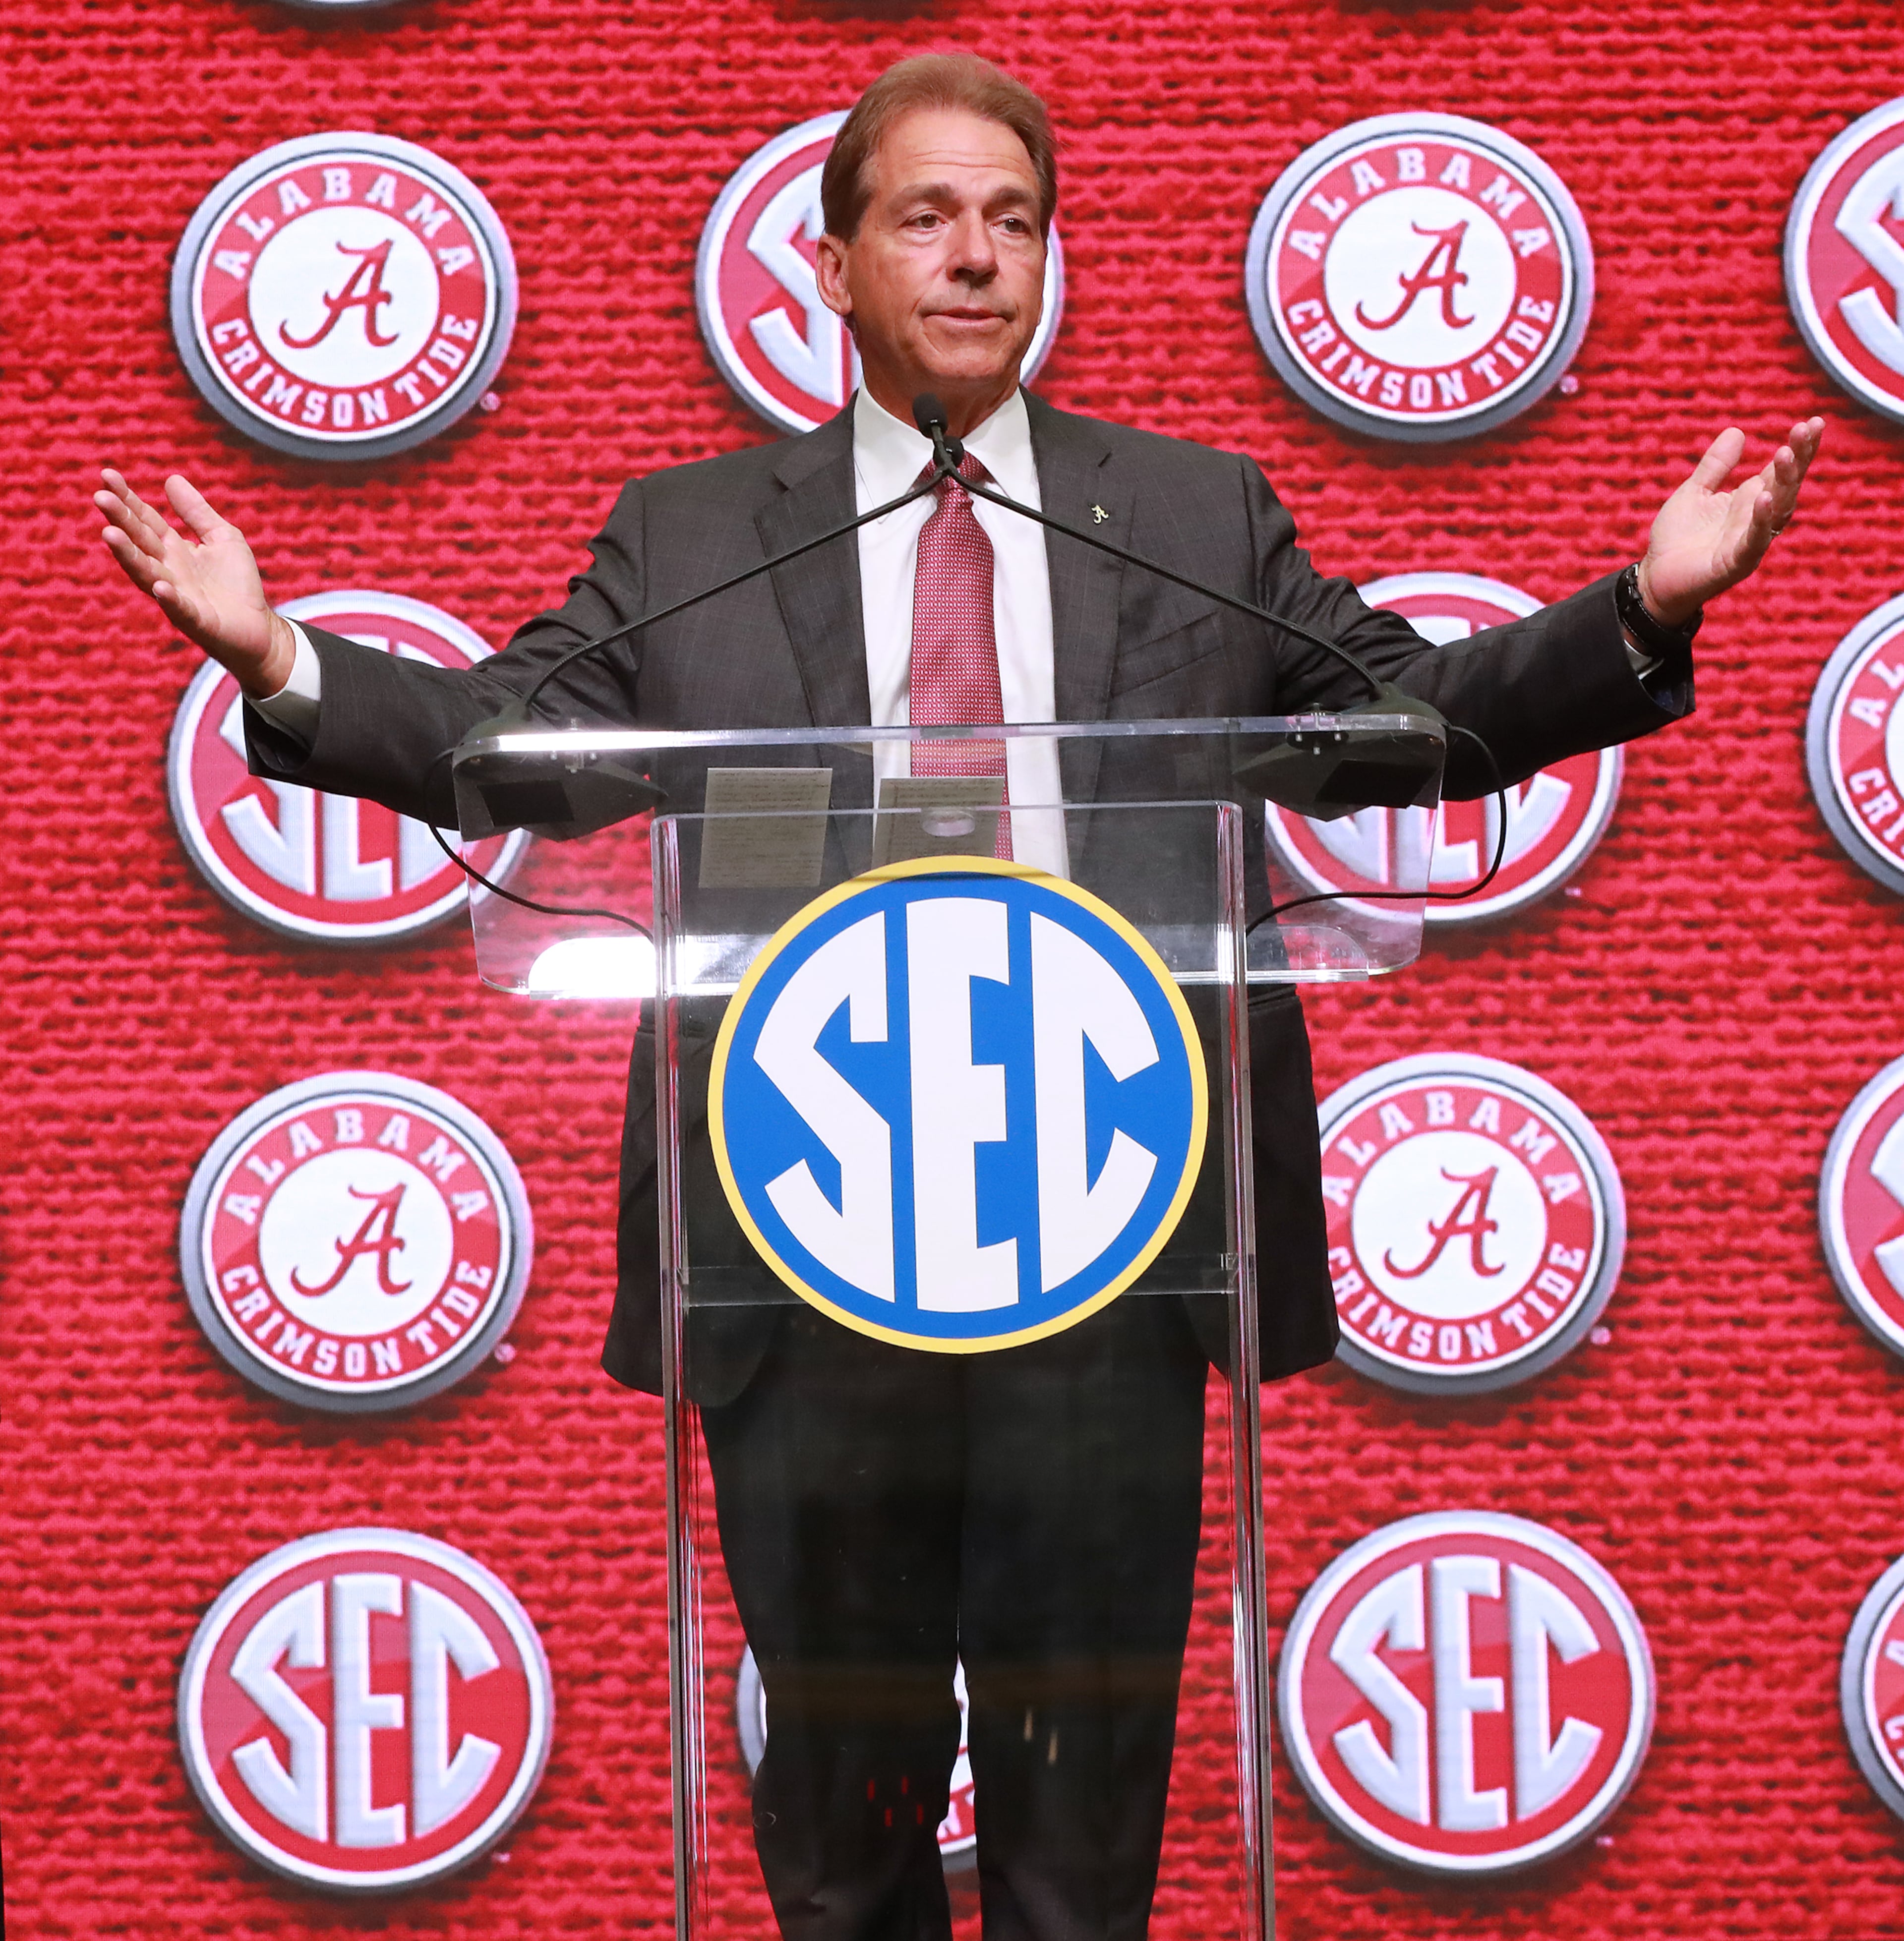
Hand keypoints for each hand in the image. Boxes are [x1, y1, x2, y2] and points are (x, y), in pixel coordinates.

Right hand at [94, 470, 296, 696]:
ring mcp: (177, 596)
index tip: (106, 474)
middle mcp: (168, 570)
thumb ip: (197, 512)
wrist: (259, 629)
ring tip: (109, 533)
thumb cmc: (238, 585)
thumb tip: (171, 478)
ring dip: (128, 555)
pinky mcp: (195, 620)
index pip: (145, 519)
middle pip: (139, 541)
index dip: (127, 499)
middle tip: (100, 497)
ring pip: (147, 573)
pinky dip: (168, 598)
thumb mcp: (222, 538)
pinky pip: (178, 608)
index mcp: (174, 549)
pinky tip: (159, 586)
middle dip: (119, 520)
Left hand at [1635, 417, 1824, 626]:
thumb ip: (1716, 465)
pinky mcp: (1735, 563)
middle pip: (1787, 485)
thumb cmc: (1677, 538)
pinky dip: (1761, 521)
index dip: (1799, 447)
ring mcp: (1749, 541)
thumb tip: (1738, 431)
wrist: (1655, 578)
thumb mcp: (1695, 492)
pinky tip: (1764, 498)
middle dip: (1799, 457)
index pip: (1781, 470)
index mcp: (1749, 500)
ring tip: (1786, 454)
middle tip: (1808, 428)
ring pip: (1777, 509)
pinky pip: (1754, 541)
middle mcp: (1756, 518)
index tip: (1813, 422)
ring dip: (1784, 482)